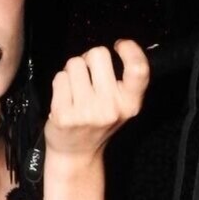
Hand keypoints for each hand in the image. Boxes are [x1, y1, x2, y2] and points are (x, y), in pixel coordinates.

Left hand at [45, 39, 149, 161]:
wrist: (76, 154)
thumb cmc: (98, 122)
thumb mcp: (121, 105)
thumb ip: (124, 79)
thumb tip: (117, 47)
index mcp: (130, 104)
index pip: (138, 68)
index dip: (130, 49)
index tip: (119, 46)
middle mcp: (111, 108)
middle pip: (98, 54)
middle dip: (90, 59)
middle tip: (88, 75)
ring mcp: (87, 113)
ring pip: (74, 63)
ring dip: (72, 72)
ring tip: (75, 91)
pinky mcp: (64, 115)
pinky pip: (60, 78)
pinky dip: (60, 84)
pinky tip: (65, 99)